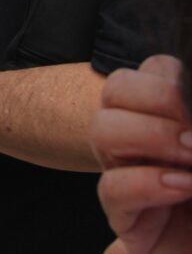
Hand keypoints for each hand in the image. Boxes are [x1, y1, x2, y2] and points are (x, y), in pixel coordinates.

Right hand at [92, 55, 191, 253]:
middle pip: (117, 89)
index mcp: (166, 115)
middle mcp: (139, 137)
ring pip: (102, 130)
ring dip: (151, 136)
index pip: (154, 70)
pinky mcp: (123, 215)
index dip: (171, 77)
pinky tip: (183, 187)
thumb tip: (191, 124)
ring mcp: (125, 172)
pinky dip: (148, 183)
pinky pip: (112, 188)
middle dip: (157, 98)